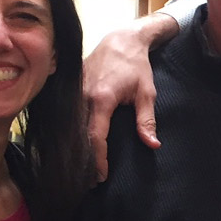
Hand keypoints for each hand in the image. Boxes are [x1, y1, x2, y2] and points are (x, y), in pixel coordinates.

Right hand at [83, 14, 176, 179]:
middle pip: (79, 136)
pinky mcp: (70, 88)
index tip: (102, 175)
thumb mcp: (147, 93)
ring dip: (78, 148)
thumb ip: (147, 120)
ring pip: (71, 127)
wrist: (120, 40)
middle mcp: (82, 96)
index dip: (98, 159)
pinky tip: (77, 147)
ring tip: (85, 168)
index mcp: (101, 98)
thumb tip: (152, 144)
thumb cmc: (136, 66)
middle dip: (85, 159)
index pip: (96, 137)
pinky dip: (73, 133)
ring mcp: (73, 91)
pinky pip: (69, 115)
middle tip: (92, 180)